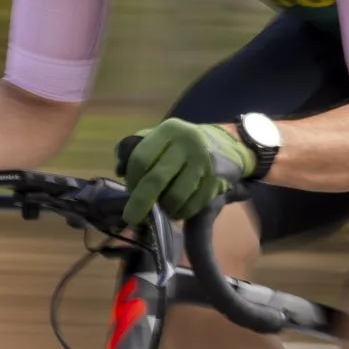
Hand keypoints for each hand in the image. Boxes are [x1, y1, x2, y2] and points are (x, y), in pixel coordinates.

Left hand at [118, 118, 253, 224]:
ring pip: (174, 197)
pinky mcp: (216, 181)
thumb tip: (119, 170)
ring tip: (163, 208)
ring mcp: (204, 162)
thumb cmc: (185, 146)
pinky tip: (179, 209)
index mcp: (169, 130)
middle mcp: (187, 143)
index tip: (130, 190)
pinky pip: (192, 205)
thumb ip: (137, 149)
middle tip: (131, 217)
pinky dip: (181, 212)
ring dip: (165, 209)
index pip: (141, 158)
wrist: (229, 145)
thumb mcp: (162, 138)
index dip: (132, 179)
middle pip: (155, 179)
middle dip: (140, 202)